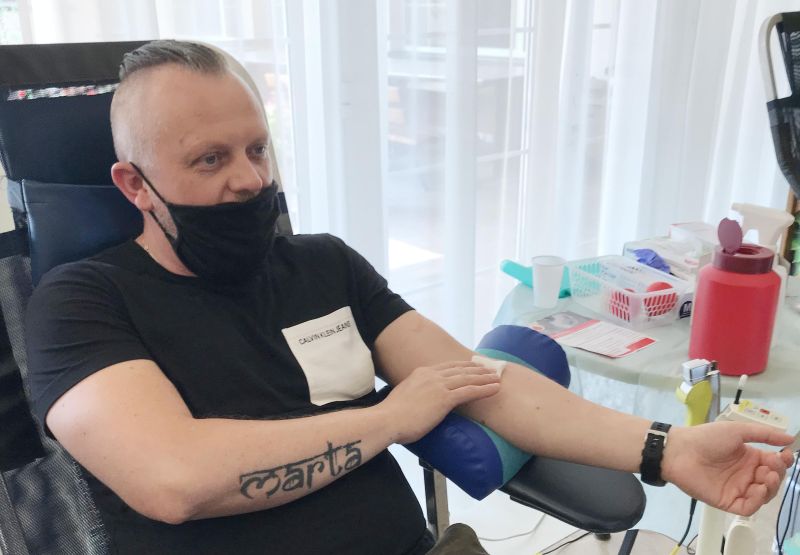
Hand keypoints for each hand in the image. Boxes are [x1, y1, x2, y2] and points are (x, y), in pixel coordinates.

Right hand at [381, 360, 500, 444]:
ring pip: (468, 378)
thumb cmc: (392, 415)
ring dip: (485, 378)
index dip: (463, 366)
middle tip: (490, 369)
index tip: (474, 366)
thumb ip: (416, 394)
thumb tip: (420, 401)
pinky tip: (495, 388)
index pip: (448, 366)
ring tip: (497, 378)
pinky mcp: (444, 398)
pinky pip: (470, 391)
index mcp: (421, 373)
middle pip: (461, 369)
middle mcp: (432, 375)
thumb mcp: (405, 397)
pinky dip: (484, 389)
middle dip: (478, 369)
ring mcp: (439, 385)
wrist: (387, 420)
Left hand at [662, 421, 794, 515]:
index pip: (774, 464)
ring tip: (766, 477)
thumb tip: (790, 437)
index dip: (783, 461)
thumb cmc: (706, 438)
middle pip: (772, 481)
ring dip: (771, 488)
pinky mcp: (728, 501)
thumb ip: (764, 434)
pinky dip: (758, 501)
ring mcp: (737, 488)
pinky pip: (749, 507)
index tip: (786, 455)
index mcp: (748, 457)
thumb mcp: (737, 430)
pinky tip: (757, 489)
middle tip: (772, 467)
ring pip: (764, 495)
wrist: (680, 451)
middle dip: (777, 474)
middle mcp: (745, 474)